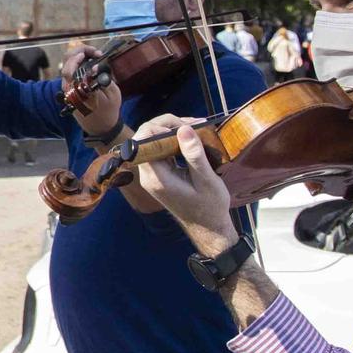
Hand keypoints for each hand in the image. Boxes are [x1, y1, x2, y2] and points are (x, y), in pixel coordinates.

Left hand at [60, 45, 121, 137]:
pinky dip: (77, 64)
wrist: (100, 127)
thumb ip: (104, 78)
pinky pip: (69, 73)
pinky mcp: (68, 91)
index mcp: (78, 91)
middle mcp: (69, 90)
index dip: (83, 56)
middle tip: (94, 52)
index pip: (72, 68)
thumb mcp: (113, 94)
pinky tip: (88, 63)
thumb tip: (95, 66)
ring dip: (78, 57)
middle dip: (79, 52)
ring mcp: (67, 90)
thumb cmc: (109, 111)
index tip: (96, 54)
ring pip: (66, 67)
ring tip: (93, 55)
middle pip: (66, 64)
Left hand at [132, 114, 234, 247]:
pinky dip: (176, 140)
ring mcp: (153, 174)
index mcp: (156, 177)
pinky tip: (193, 138)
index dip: (159, 128)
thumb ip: (194, 155)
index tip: (183, 129)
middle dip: (169, 125)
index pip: (142, 142)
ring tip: (198, 127)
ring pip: (155, 141)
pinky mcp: (161, 173)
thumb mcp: (207, 180)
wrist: (209, 227)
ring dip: (174, 131)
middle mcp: (149, 174)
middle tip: (195, 125)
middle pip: (147, 138)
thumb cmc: (210, 207)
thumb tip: (183, 129)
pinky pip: (162, 149)